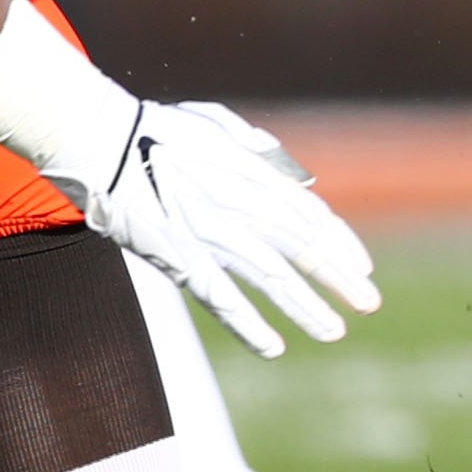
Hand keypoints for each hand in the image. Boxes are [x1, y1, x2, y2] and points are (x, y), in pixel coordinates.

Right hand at [77, 100, 379, 358]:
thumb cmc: (154, 129)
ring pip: (273, 278)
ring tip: (335, 330)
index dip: (341, 244)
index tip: (363, 267)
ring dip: (306, 308)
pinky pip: (221, 298)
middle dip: (341, 278)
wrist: (101, 139)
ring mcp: (212, 232)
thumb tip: (289, 171)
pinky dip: (248, 325)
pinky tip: (274, 347)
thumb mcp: (215, 124)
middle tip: (371, 303)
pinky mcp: (179, 257)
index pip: (313, 215)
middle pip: (305, 247)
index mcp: (254, 172)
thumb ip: (255, 147)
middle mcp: (242, 203)